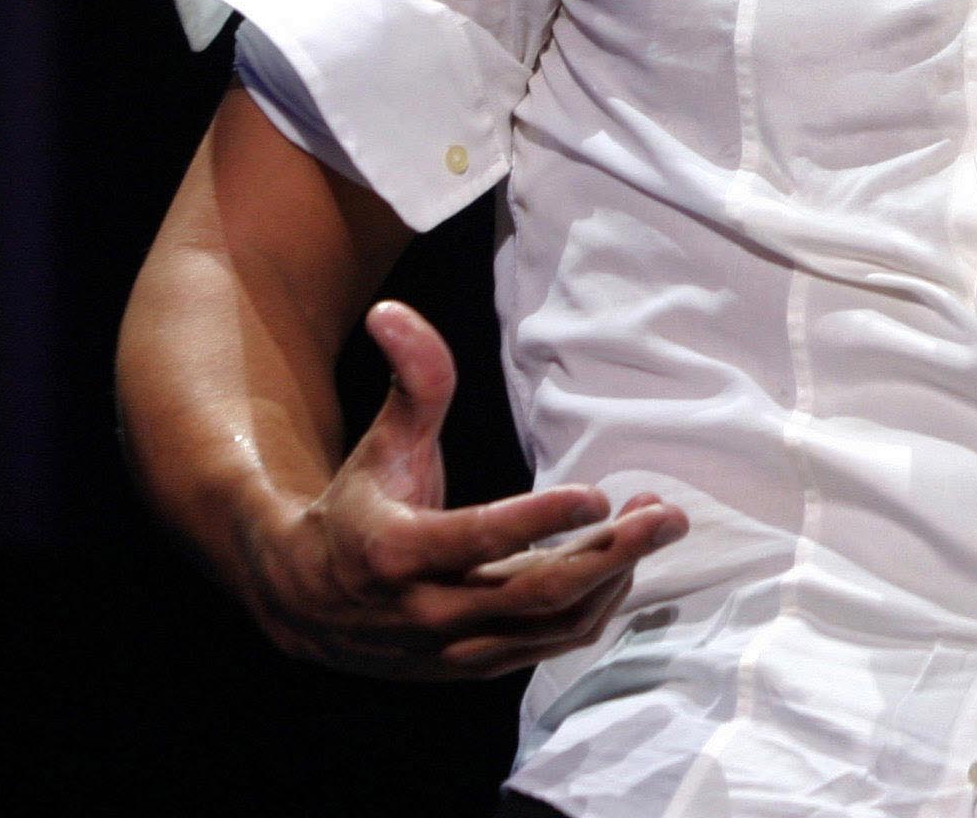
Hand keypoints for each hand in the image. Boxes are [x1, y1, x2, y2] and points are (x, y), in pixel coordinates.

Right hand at [232, 301, 686, 679]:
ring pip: (553, 625)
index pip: (479, 540)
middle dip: (612, 555)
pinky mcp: (477, 666)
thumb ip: (411, 380)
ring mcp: (455, 649)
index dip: (541, 520)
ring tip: (655, 526)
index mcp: (396, 552)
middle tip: (667, 515)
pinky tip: (623, 560)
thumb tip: (393, 310)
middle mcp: (427, 612)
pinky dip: (597, 605)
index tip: (600, 495)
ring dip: (615, 577)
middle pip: (536, 593)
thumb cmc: (358, 507)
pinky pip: (551, 643)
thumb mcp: (380, 443)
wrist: (309, 603)